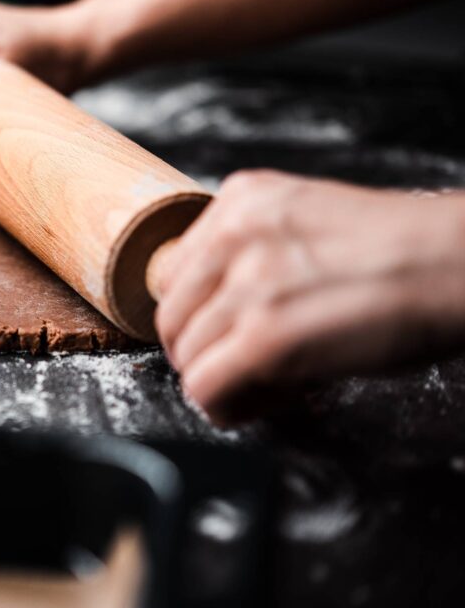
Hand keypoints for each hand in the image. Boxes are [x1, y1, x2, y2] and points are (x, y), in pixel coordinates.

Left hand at [155, 170, 464, 424]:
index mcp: (241, 200)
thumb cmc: (404, 252)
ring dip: (219, 380)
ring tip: (266, 384)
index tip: (224, 332)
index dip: (196, 313)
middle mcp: (234, 234)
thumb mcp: (306, 224)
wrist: (460, 265)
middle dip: (200, 350)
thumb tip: (216, 309)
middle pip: (170, 315)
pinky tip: (262, 403)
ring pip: (186, 355)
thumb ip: (251, 251)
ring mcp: (247, 284)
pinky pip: (205, 387)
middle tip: (240, 368)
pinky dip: (225, 407)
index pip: (173, 270)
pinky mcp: (265, 336)